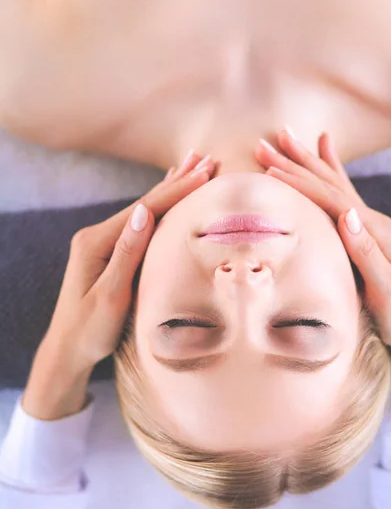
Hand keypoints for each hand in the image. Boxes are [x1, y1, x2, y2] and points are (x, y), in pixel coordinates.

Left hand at [22, 153, 215, 418]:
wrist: (67, 349)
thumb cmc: (90, 330)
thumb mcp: (110, 295)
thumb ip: (127, 252)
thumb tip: (144, 212)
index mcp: (97, 242)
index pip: (146, 209)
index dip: (177, 190)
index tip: (204, 173)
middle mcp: (97, 235)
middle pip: (145, 202)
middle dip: (177, 181)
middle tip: (205, 158)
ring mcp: (102, 242)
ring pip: (144, 209)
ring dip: (170, 189)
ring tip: (191, 166)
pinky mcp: (108, 252)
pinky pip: (140, 224)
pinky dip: (159, 207)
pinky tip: (165, 196)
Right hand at [256, 129, 390, 383]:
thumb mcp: (387, 291)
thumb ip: (367, 252)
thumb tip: (347, 215)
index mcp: (375, 232)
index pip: (332, 200)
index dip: (300, 184)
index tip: (270, 168)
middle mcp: (373, 222)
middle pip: (329, 184)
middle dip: (297, 162)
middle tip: (266, 142)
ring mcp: (370, 226)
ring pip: (333, 184)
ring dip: (308, 161)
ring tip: (288, 137)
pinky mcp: (365, 234)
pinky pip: (343, 196)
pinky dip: (331, 173)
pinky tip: (325, 155)